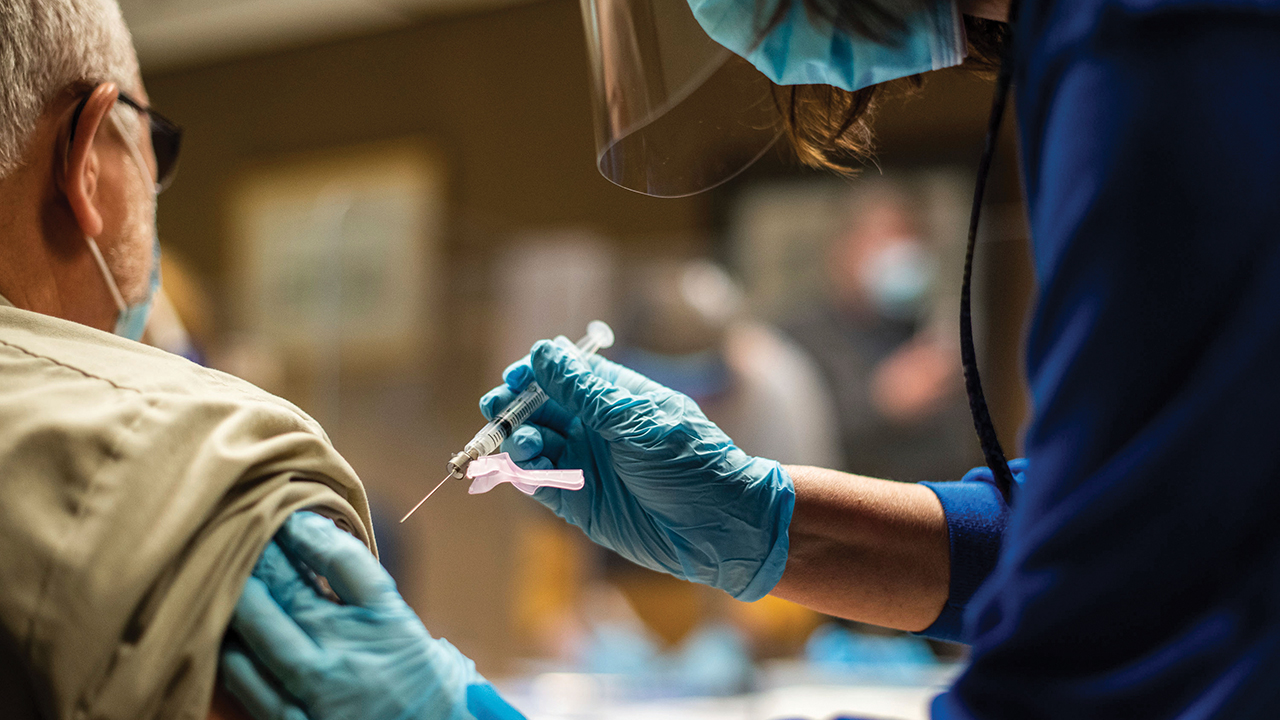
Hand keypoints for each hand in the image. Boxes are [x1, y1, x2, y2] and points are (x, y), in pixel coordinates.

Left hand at [220, 512, 523, 719]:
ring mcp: (318, 692)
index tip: (285, 511)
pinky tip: (224, 637)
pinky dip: (232, 657)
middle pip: (290, 590)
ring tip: (218, 572)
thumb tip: (310, 529)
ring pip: (260, 636)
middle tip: (237, 526)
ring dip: (238, 600)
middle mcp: (347, 652)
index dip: (304, 528)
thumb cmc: (417, 677)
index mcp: (382, 620)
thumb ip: (357, 576)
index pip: (338, 559)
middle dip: (258, 554)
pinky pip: (248, 688)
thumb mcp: (399, 618)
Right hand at [480, 339, 793, 601]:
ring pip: (533, 445)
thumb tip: (544, 352)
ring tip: (526, 444)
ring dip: (518, 440)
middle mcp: (594, 428)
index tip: (516, 376)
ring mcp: (584, 464)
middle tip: (498, 407)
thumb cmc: (690, 463)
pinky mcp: (578, 502)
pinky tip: (523, 468)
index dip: (535, 373)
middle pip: (539, 408)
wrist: (719, 526)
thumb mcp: (636, 421)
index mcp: (614, 398)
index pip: (563, 375)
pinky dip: (523, 474)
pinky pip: (539, 482)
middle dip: (514, 405)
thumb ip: (586, 392)